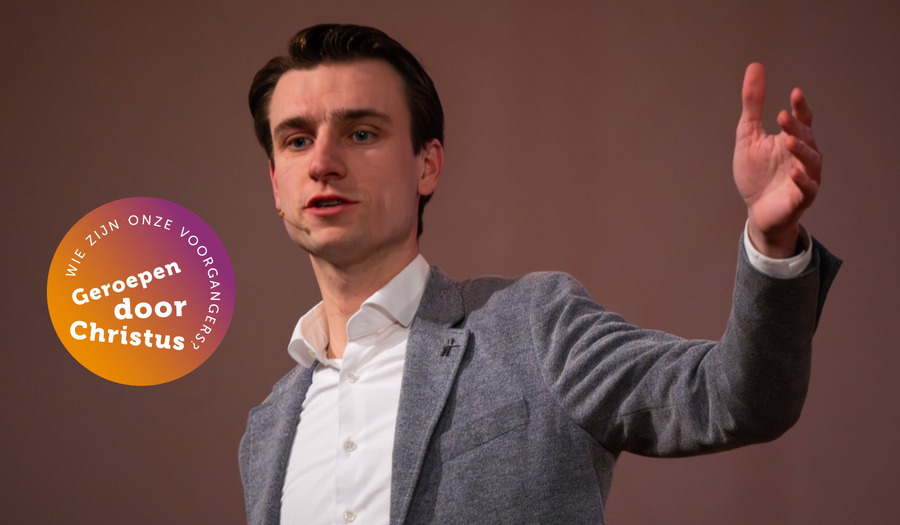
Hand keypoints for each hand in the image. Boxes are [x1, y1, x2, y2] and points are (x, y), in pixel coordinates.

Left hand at [733, 63, 821, 257]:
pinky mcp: (801, 198)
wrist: (756, 210)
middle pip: (806, 138)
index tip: (794, 93)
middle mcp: (803, 156)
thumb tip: (755, 67)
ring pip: (810, 161)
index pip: (802, 120)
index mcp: (792, 139)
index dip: (801, 107)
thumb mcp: (748, 135)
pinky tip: (792, 171)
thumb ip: (752, 104)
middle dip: (796, 127)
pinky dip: (802, 179)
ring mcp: (805, 177)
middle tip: (782, 116)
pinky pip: (807, 188)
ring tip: (788, 141)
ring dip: (801, 150)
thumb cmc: (756, 172)